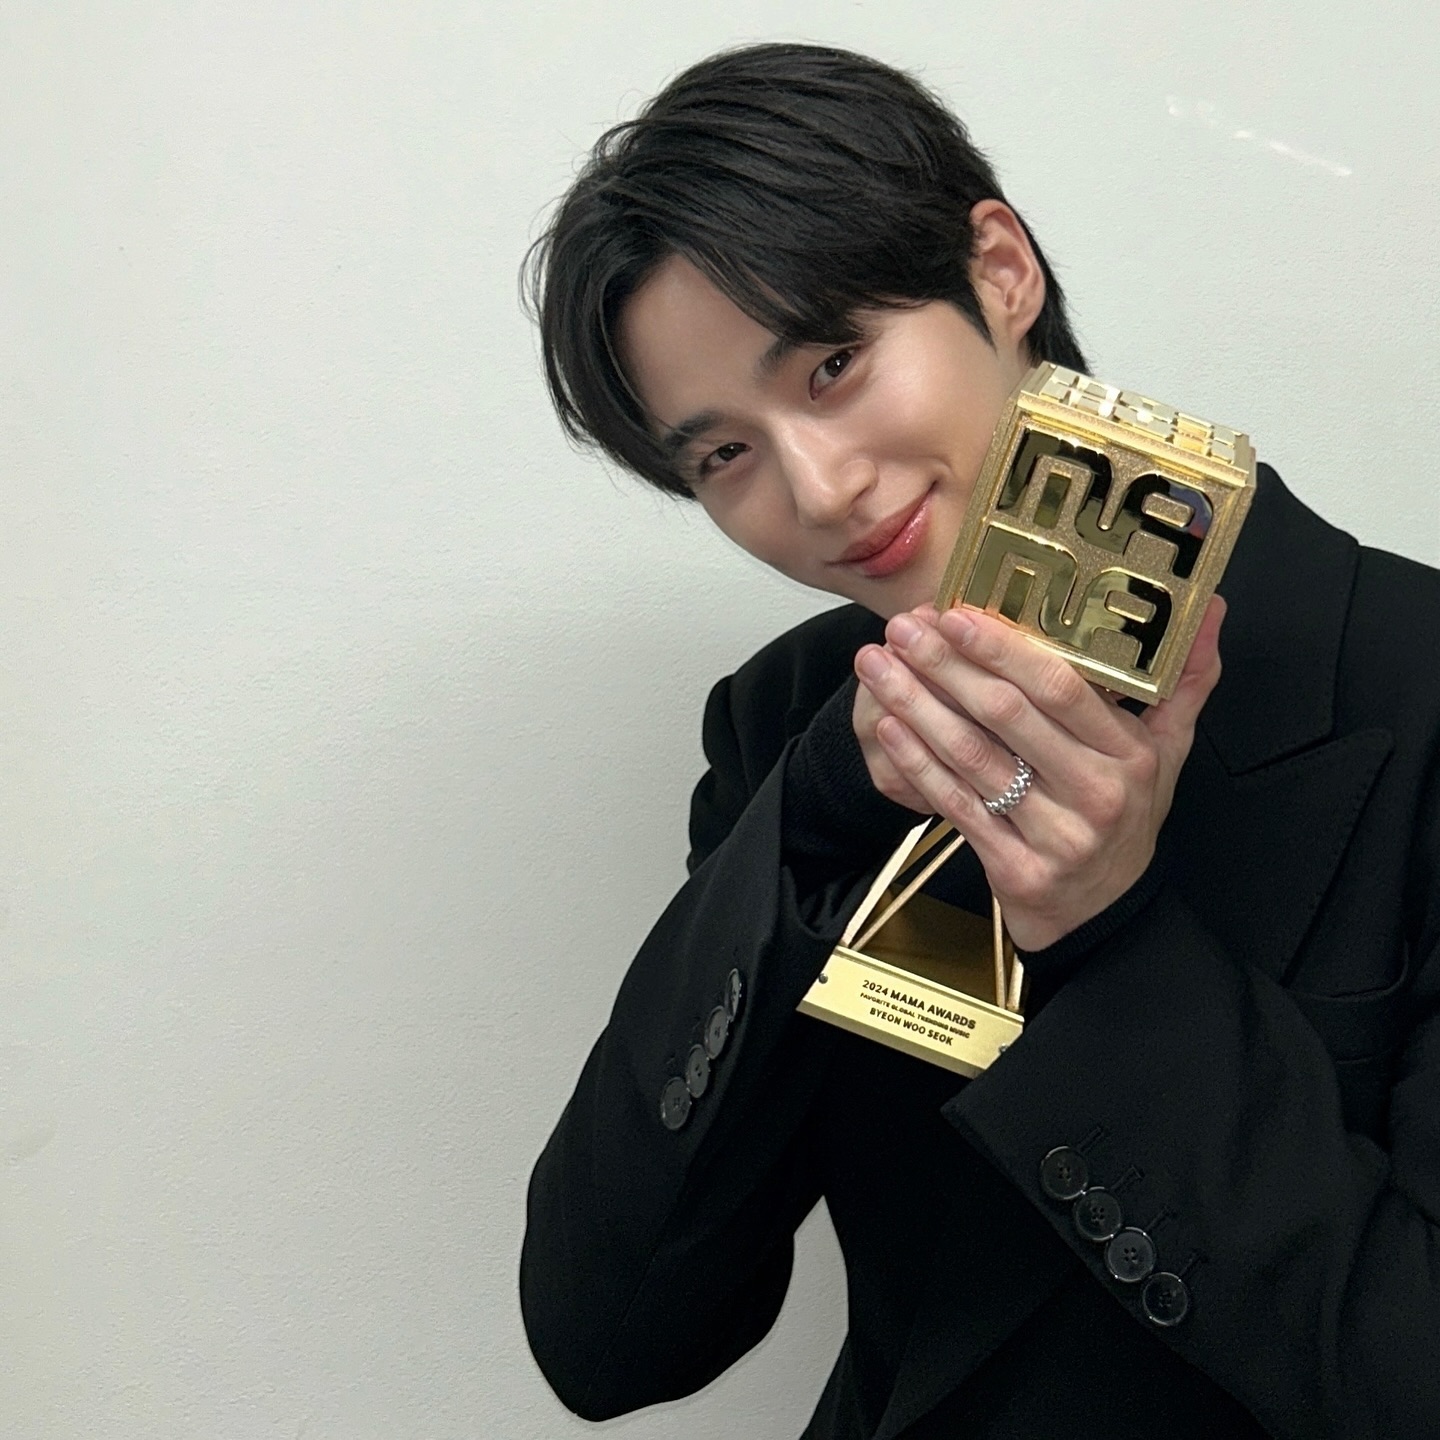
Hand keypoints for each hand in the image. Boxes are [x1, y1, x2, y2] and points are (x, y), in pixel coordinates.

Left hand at [851, 596, 1225, 950]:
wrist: (1105, 915)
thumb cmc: (1126, 817)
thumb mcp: (1167, 752)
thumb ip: (1185, 679)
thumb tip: (1208, 606)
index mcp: (1129, 755)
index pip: (1062, 689)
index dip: (1004, 648)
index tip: (956, 612)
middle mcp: (1095, 793)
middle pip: (1006, 716)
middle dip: (946, 665)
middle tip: (902, 628)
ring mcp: (1054, 835)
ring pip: (971, 756)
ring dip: (916, 705)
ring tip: (877, 666)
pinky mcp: (1014, 868)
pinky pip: (956, 804)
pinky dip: (916, 762)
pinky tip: (887, 726)